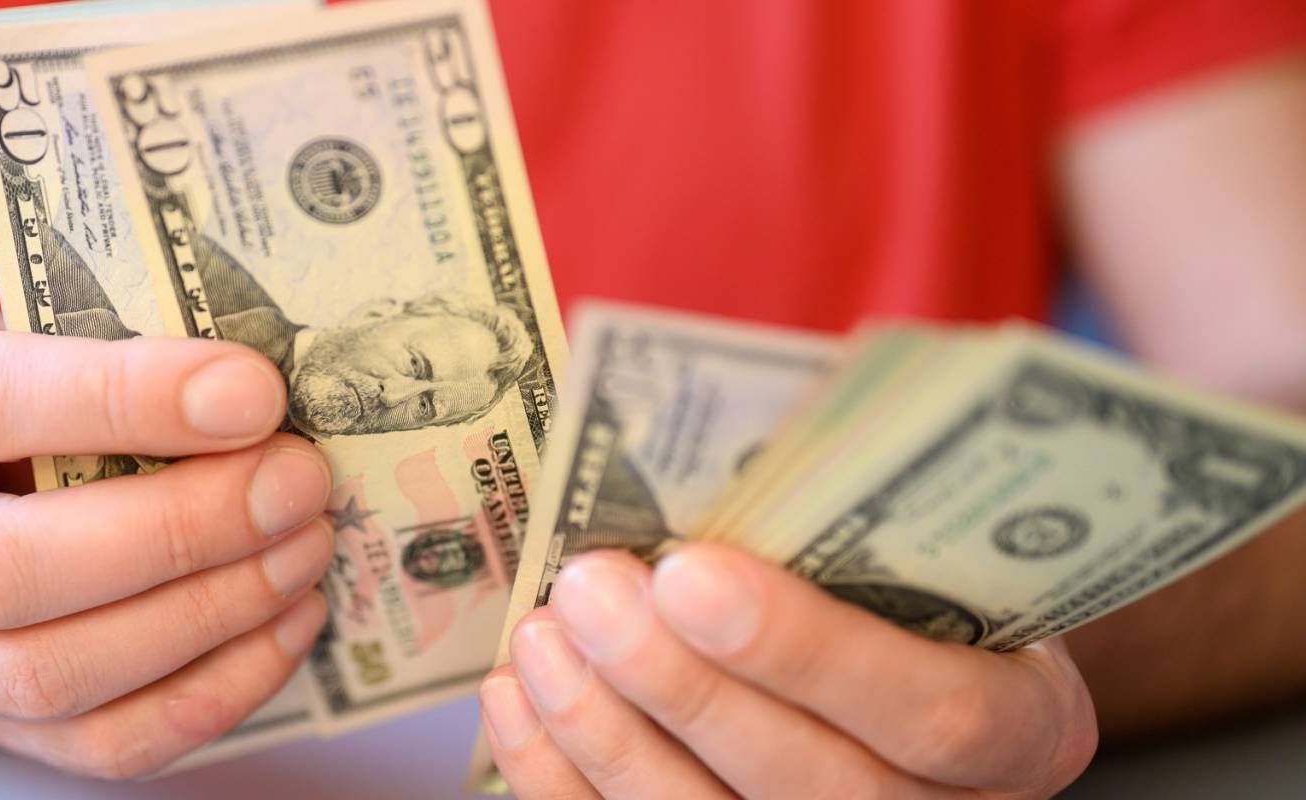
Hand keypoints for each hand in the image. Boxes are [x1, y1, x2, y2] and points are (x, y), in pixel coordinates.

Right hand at [0, 312, 333, 777]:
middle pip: (6, 570)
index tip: (251, 392)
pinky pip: (106, 743)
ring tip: (306, 547)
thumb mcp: (23, 331)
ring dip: (209, 613)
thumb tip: (257, 392)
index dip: (123, 398)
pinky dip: (218, 689)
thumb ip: (112, 347)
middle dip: (179, 530)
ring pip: (52, 675)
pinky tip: (287, 621)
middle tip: (298, 482)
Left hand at [482, 545, 1097, 798]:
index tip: (689, 570)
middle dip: (682, 685)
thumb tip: (715, 422)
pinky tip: (519, 698)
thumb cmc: (922, 576)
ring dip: (609, 732)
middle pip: (814, 786)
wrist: (927, 657)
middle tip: (589, 588)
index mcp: (1027, 729)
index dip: (806, 649)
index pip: (933, 715)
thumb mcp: (937, 538)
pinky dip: (563, 780)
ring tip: (543, 633)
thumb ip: (860, 510)